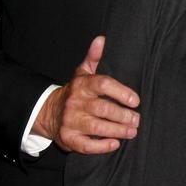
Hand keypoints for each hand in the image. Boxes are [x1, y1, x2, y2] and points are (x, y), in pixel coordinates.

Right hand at [33, 35, 139, 153]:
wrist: (49, 112)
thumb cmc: (75, 91)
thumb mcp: (82, 72)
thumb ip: (94, 57)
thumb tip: (102, 39)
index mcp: (82, 85)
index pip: (103, 84)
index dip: (121, 92)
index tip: (136, 101)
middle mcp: (75, 103)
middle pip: (103, 109)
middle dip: (123, 116)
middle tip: (137, 120)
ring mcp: (70, 121)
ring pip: (96, 128)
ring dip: (117, 131)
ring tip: (132, 132)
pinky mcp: (68, 139)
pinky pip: (86, 145)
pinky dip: (101, 146)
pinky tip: (115, 144)